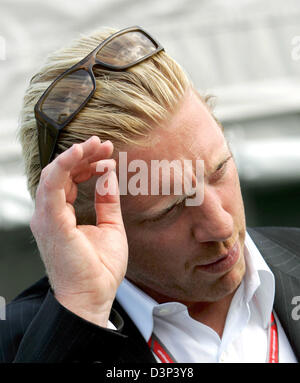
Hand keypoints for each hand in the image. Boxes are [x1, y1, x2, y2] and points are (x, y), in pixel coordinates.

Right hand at [30, 136, 127, 326]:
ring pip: (54, 174)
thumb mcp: (110, 226)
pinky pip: (53, 186)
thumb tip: (108, 175)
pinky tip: (80, 152)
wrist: (94, 296)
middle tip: (104, 144)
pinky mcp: (51, 222)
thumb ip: (107, 200)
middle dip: (83, 155)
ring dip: (75, 156)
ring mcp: (47, 217)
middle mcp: (50, 213)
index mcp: (62, 215)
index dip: (88, 163)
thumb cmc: (100, 268)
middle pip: (62, 173)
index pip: (70, 179)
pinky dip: (64, 166)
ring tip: (97, 145)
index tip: (108, 155)